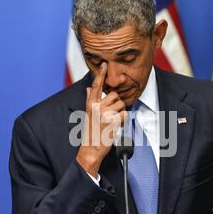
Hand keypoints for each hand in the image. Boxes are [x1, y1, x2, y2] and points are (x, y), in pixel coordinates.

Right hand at [76, 63, 126, 177]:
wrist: (91, 149)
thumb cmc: (90, 132)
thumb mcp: (87, 115)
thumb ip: (89, 100)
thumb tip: (89, 88)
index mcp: (90, 105)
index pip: (96, 86)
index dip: (100, 74)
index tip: (104, 64)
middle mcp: (96, 107)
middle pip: (114, 95)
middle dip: (116, 104)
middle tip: (111, 115)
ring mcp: (105, 114)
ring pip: (121, 104)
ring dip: (120, 112)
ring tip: (112, 121)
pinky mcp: (113, 121)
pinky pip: (125, 114)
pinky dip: (123, 120)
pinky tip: (116, 126)